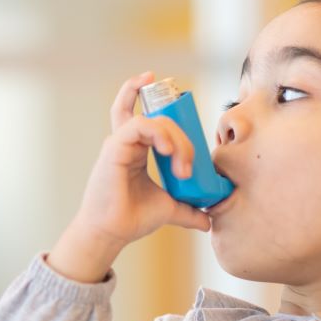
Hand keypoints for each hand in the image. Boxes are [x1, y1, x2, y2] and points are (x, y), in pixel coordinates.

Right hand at [48, 71, 213, 282]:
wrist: (111, 233)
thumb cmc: (131, 218)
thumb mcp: (168, 209)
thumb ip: (188, 210)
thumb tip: (209, 220)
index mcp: (135, 150)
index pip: (142, 114)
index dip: (145, 94)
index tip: (165, 86)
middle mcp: (126, 142)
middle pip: (158, 118)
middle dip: (182, 138)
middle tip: (188, 168)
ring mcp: (119, 143)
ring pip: (153, 121)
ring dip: (175, 139)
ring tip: (182, 167)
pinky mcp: (114, 148)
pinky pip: (138, 126)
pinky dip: (158, 133)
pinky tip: (167, 150)